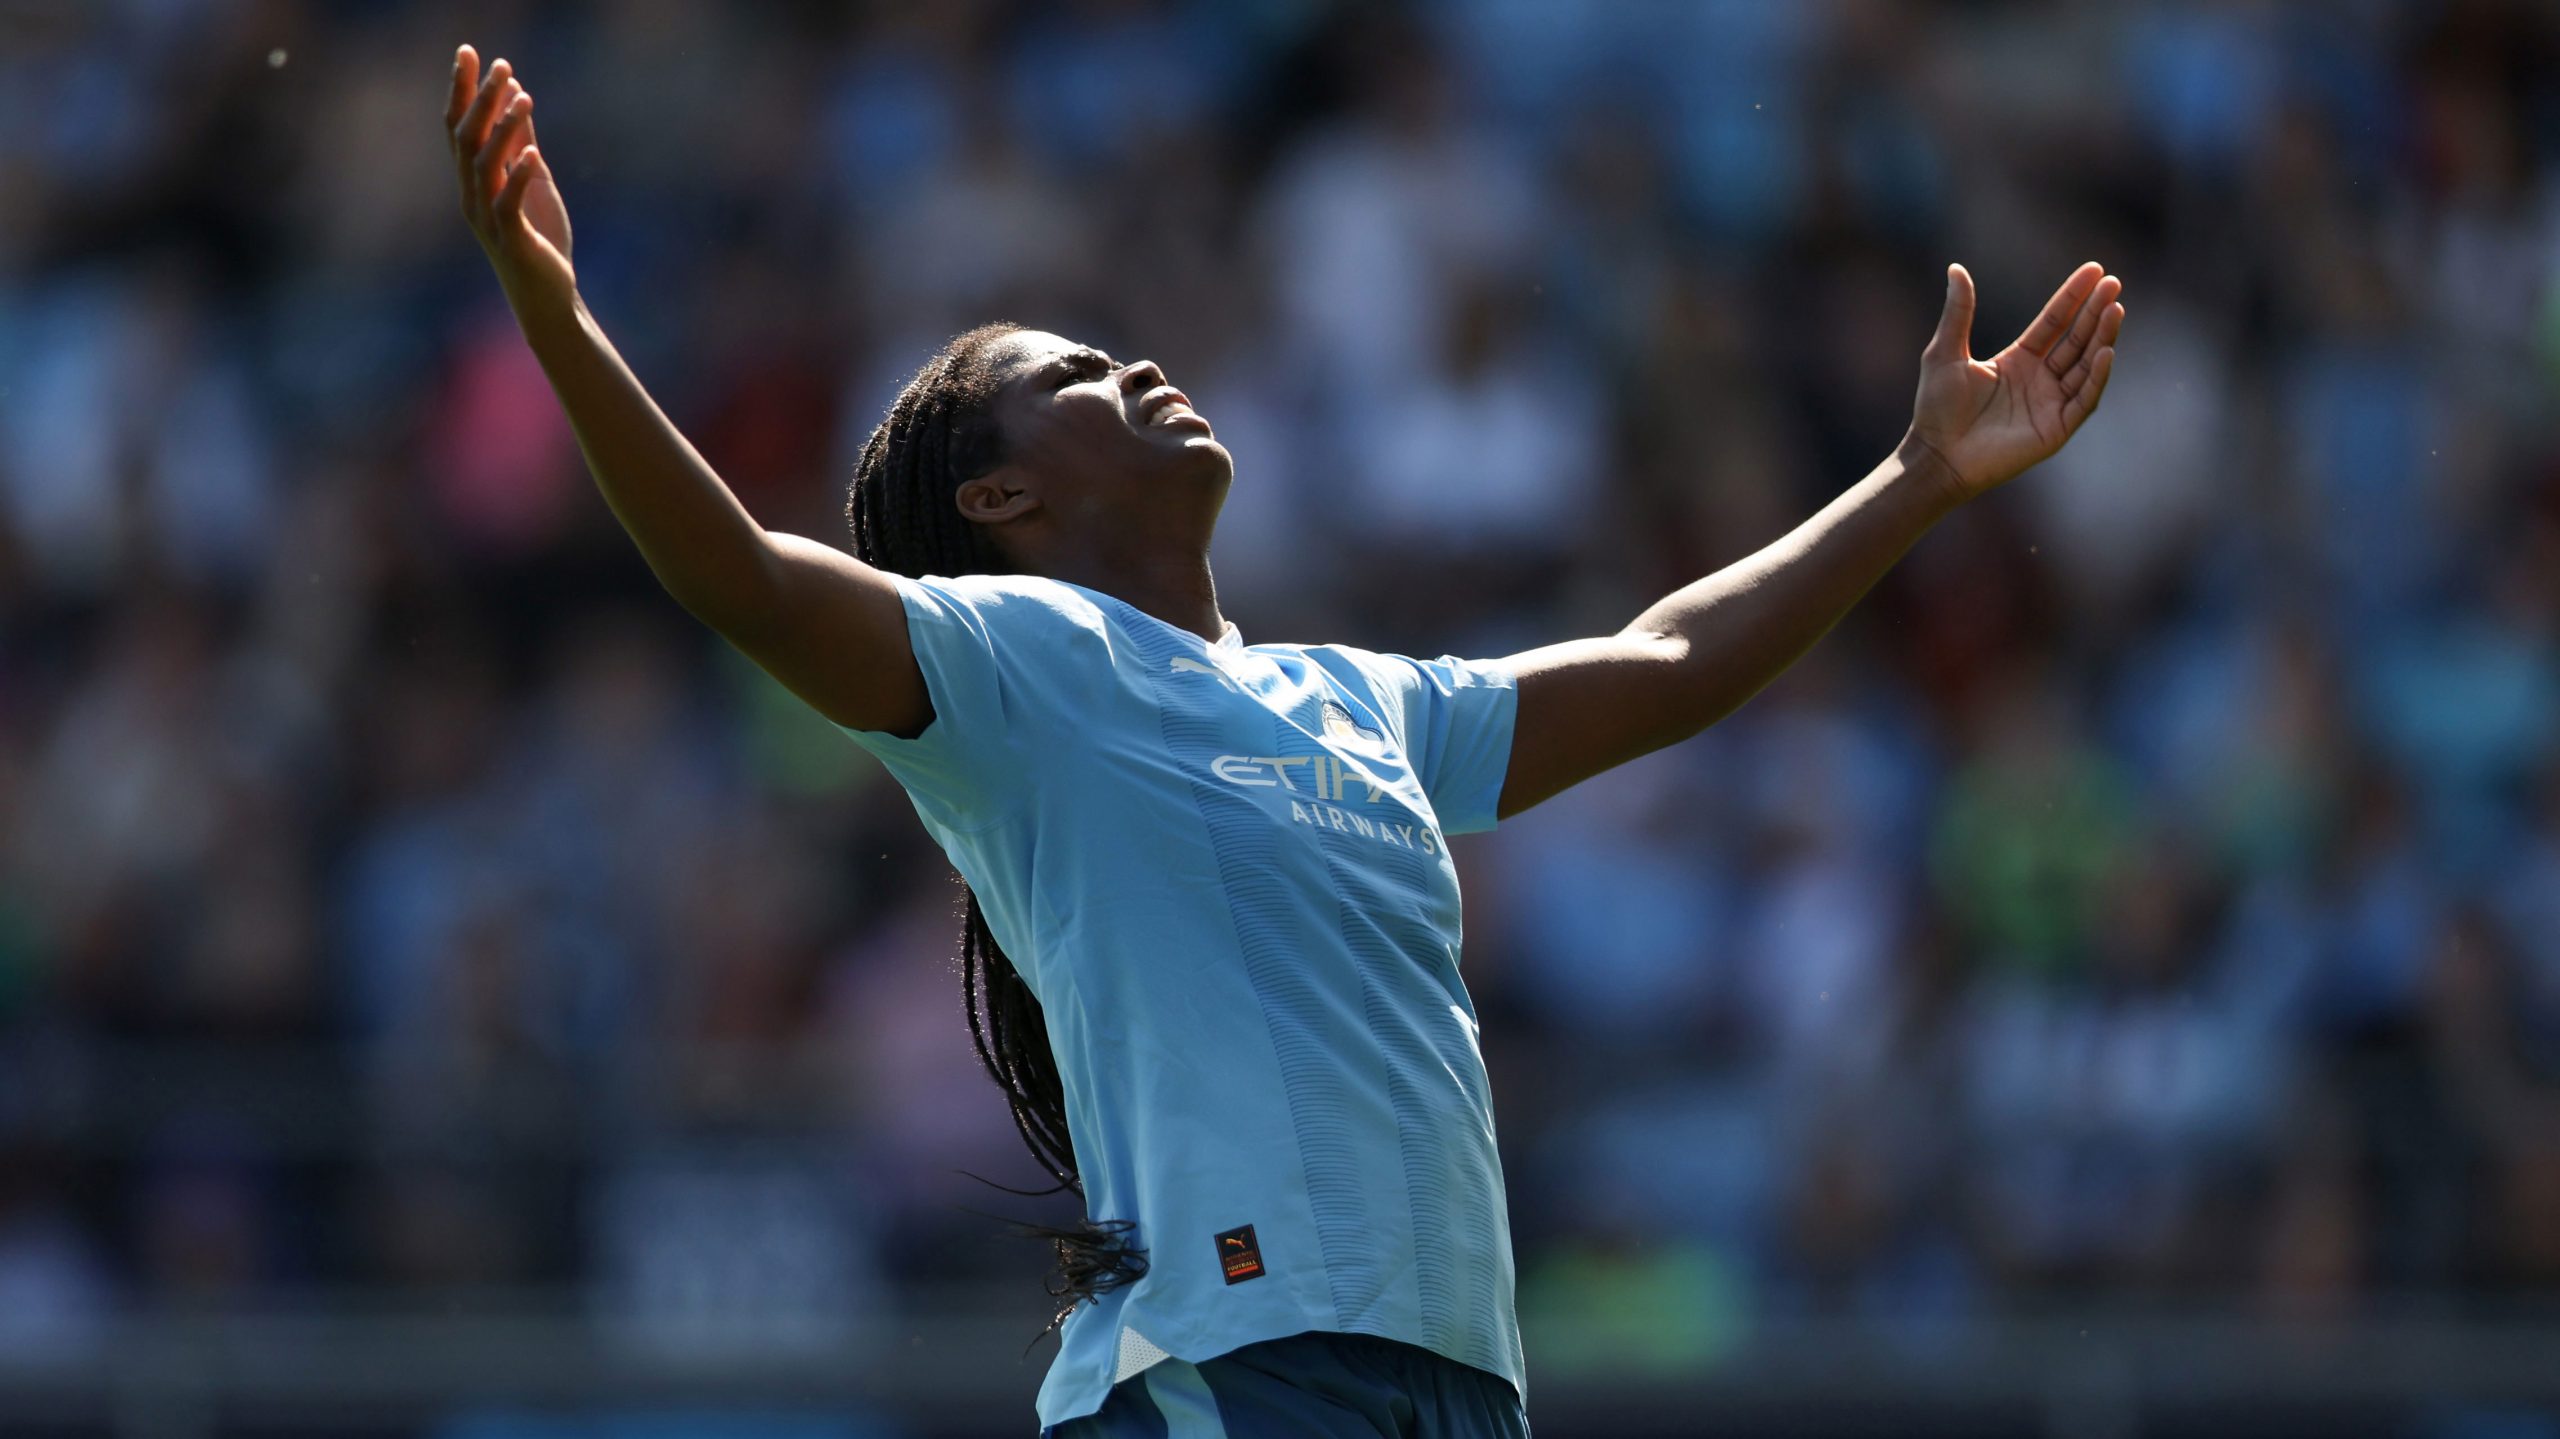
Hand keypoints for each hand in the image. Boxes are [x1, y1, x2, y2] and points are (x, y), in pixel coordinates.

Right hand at [446, 45, 573, 303]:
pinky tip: (534, 153)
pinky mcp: (512, 241)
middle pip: (466, 138)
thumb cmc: (539, 239)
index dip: (463, 89)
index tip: (470, 52)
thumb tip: (517, 95)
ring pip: (486, 166)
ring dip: (504, 129)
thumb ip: (522, 143)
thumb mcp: (535, 181)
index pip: (459, 126)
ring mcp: (488, 219)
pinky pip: (509, 204)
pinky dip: (520, 176)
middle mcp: (472, 196)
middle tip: (498, 65)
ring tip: (524, 99)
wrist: (548, 297)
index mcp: (474, 181)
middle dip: (480, 99)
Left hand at [1902, 262, 2123, 502]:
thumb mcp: (1945, 352)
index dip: (2074, 297)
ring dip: (2101, 338)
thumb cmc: (1936, 408)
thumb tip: (1956, 268)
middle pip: (2076, 339)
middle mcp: (2040, 379)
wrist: (1936, 455)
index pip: (2054, 322)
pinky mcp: (2055, 429)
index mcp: (2019, 360)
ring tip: (2114, 310)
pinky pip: (2083, 400)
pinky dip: (2095, 377)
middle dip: (2095, 312)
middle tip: (2114, 283)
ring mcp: (2050, 403)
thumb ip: (1958, 312)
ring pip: (2085, 365)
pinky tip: (2105, 352)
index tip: (2095, 270)